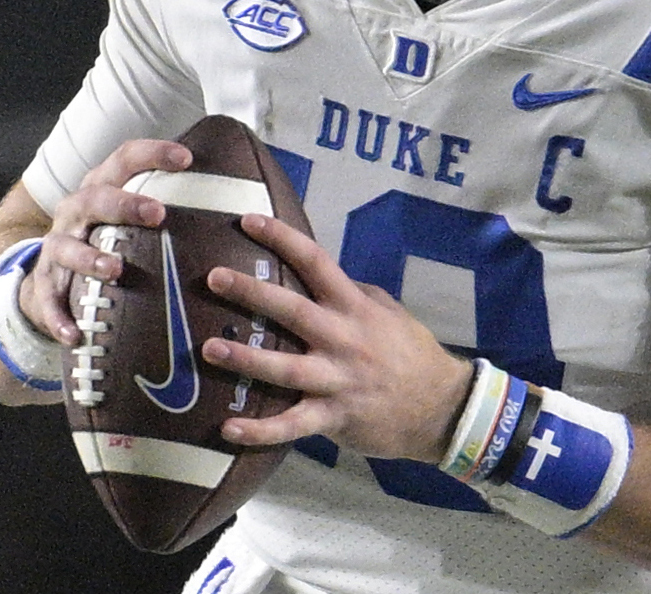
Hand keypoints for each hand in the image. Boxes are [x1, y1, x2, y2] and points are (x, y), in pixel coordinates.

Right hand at [20, 138, 190, 344]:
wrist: (50, 280)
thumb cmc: (108, 243)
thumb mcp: (130, 220)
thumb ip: (173, 213)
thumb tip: (245, 208)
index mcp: (101, 188)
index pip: (124, 159)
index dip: (153, 154)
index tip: (186, 159)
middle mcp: (75, 212)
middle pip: (95, 198)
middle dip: (125, 204)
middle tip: (158, 214)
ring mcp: (56, 248)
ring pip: (67, 246)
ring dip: (90, 257)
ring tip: (115, 270)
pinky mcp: (44, 285)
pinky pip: (47, 301)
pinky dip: (58, 317)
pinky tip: (75, 333)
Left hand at [200, 213, 474, 462]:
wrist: (442, 409)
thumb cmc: (410, 352)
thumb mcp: (386, 310)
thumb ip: (349, 293)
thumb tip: (312, 273)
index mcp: (354, 307)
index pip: (315, 262)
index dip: (282, 238)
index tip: (247, 220)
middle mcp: (344, 339)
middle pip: (293, 311)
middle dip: (252, 293)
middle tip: (213, 277)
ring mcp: (338, 381)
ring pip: (286, 369)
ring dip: (246, 359)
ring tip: (208, 349)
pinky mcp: (334, 418)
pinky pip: (292, 426)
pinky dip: (260, 431)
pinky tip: (227, 428)